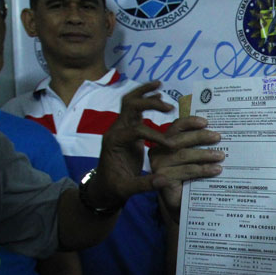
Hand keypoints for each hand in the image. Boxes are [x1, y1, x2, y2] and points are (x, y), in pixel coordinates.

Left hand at [95, 81, 182, 205]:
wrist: (103, 187)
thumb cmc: (114, 188)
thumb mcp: (127, 189)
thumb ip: (145, 184)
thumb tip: (165, 179)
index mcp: (114, 142)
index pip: (136, 130)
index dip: (155, 135)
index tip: (172, 146)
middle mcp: (116, 130)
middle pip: (129, 106)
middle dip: (149, 103)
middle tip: (169, 107)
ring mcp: (120, 128)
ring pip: (129, 102)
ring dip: (144, 92)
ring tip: (160, 85)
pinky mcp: (127, 129)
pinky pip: (134, 109)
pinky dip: (145, 99)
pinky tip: (159, 94)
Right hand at [149, 115, 223, 220]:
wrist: (180, 203)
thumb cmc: (188, 177)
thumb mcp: (192, 159)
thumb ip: (197, 146)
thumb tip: (216, 135)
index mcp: (164, 142)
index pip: (176, 128)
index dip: (190, 122)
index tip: (206, 122)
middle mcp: (158, 152)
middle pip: (180, 140)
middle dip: (200, 137)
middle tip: (218, 137)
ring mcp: (159, 166)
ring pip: (184, 155)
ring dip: (205, 154)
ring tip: (221, 156)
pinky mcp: (164, 179)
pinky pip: (187, 171)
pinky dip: (203, 169)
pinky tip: (216, 169)